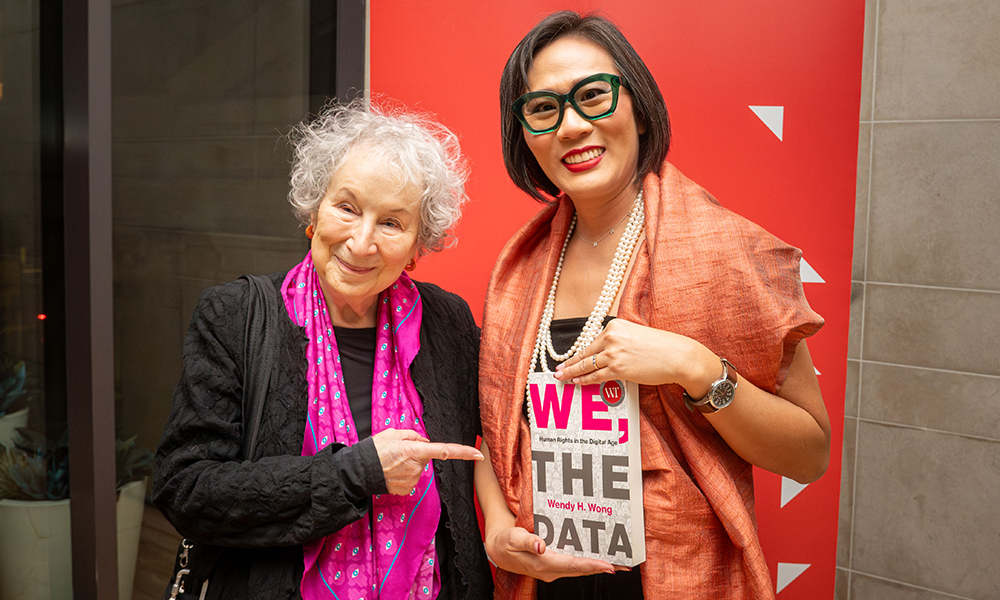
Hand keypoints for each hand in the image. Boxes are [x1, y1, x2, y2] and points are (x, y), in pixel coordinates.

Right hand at [372, 429, 482, 494]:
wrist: (358, 472)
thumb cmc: (375, 450)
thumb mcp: (394, 434)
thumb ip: (414, 436)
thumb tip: (425, 442)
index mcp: (416, 450)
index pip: (446, 450)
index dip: (464, 452)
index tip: (478, 454)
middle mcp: (417, 467)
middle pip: (426, 458)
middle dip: (416, 454)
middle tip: (398, 452)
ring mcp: (412, 480)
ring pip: (417, 469)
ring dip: (408, 465)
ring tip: (391, 462)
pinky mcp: (407, 489)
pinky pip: (410, 478)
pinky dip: (403, 475)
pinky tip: (391, 472)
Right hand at [487, 525, 618, 581]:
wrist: (499, 551)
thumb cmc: (506, 542)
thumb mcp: (513, 538)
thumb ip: (527, 541)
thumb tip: (541, 546)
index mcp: (543, 563)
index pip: (572, 565)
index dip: (591, 565)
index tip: (609, 566)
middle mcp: (551, 570)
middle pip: (581, 569)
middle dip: (603, 567)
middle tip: (625, 565)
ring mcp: (554, 569)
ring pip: (580, 569)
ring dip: (598, 566)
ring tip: (619, 562)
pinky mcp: (554, 566)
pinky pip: (575, 565)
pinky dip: (588, 563)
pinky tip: (599, 557)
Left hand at [553, 319, 716, 393]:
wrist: (677, 356)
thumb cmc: (660, 347)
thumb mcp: (635, 334)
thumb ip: (618, 340)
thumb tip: (603, 352)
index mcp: (614, 326)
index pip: (591, 342)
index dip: (578, 353)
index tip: (569, 358)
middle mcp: (611, 337)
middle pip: (584, 353)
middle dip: (569, 363)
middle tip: (558, 371)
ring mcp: (613, 353)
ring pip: (586, 365)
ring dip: (572, 373)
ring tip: (562, 378)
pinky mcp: (618, 369)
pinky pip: (595, 376)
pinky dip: (584, 380)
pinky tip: (577, 382)